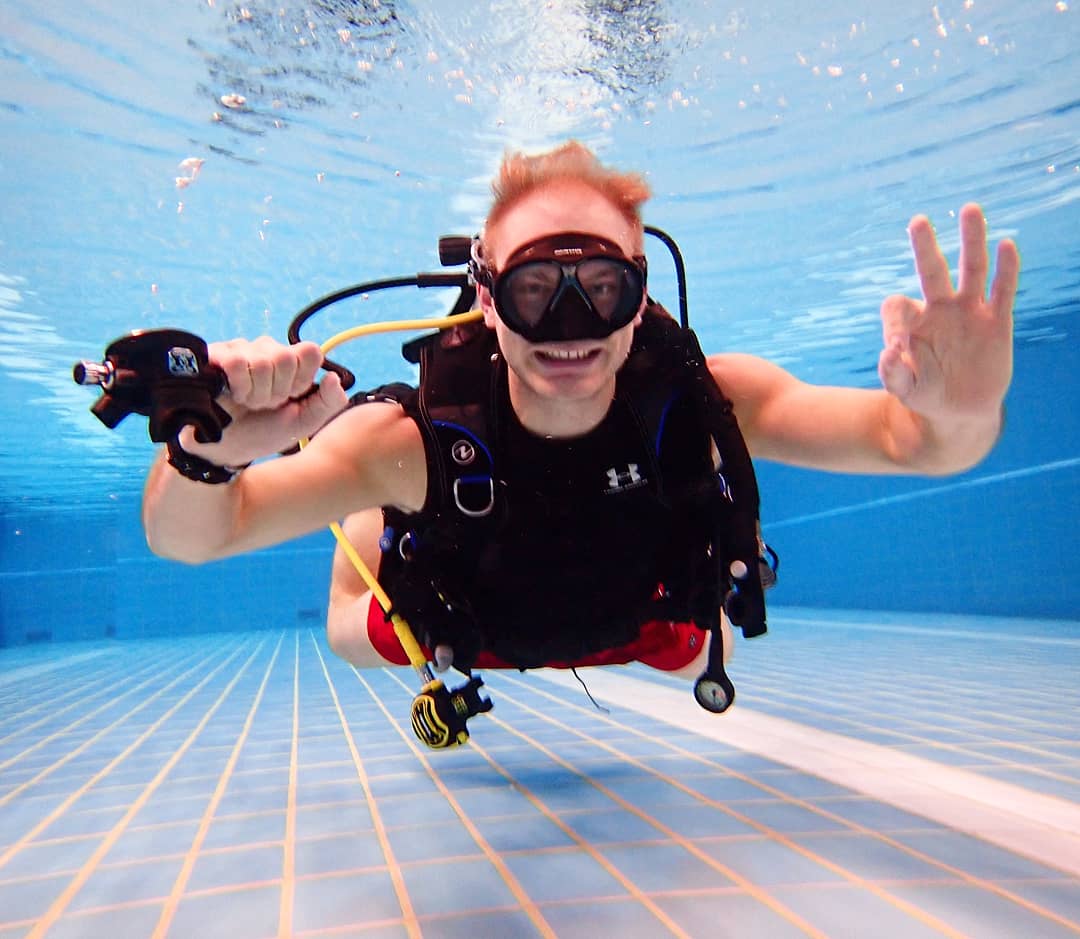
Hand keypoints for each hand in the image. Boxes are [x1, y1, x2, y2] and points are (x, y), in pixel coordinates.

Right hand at [179, 337, 347, 463]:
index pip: (310, 351)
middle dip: (276, 391)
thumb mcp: (305, 422)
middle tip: (265, 404)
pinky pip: (236, 362)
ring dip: (256, 393)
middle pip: (285, 357)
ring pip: (261, 362)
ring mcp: (243, 350)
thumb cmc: (264, 432)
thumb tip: (334, 377)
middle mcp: (269, 351)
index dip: (302, 379)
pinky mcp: (218, 355)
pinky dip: (238, 387)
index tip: (292, 397)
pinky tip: (233, 395)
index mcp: (293, 363)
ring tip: (247, 402)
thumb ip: (329, 402)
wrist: (227, 449)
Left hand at [878, 203, 1018, 422]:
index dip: (894, 320)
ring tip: (972, 209)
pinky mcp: (996, 322)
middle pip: (931, 271)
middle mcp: (939, 310)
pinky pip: (1003, 290)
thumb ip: (893, 374)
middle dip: (924, 247)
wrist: (960, 412)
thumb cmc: (926, 396)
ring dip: (972, 240)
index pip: (896, 306)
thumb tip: (889, 350)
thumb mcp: (904, 390)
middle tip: (918, 221)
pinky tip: (1007, 245)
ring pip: (972, 269)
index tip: (896, 345)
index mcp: (911, 324)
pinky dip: (1007, 269)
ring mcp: (968, 313)